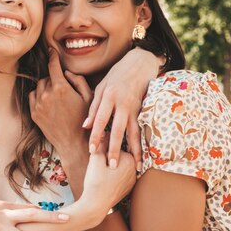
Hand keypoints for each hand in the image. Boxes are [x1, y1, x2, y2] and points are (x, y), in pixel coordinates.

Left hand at [29, 49, 91, 152]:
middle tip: (64, 88)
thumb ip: (78, 80)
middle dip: (54, 79)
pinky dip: (39, 96)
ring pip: (39, 86)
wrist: (75, 144)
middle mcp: (47, 95)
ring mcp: (38, 105)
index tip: (51, 51)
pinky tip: (49, 102)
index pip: (53, 66)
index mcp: (61, 88)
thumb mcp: (88, 97)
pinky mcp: (34, 114)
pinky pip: (33, 97)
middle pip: (47, 77)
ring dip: (46, 87)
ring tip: (57, 96)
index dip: (53, 57)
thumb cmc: (85, 120)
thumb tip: (67, 72)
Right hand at [80, 140, 135, 219]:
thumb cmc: (96, 182)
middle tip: (98, 164)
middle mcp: (135, 169)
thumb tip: (104, 133)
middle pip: (119, 156)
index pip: (116, 146)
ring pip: (120, 166)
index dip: (104, 148)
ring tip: (101, 172)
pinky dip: (114, 175)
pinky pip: (121, 176)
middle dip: (109, 156)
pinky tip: (105, 179)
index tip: (97, 150)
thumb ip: (101, 144)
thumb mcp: (96, 159)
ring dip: (112, 165)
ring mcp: (132, 180)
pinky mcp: (127, 188)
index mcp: (129, 160)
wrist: (95, 206)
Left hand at [83, 48, 162, 170]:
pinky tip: (144, 156)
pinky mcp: (144, 110)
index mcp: (109, 96)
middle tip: (112, 165)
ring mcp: (136, 107)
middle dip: (115, 148)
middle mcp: (123, 103)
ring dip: (135, 151)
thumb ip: (94, 107)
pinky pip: (143, 130)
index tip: (92, 150)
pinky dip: (143, 144)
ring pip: (135, 132)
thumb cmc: (116, 76)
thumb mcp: (101, 87)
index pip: (101, 119)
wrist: (140, 64)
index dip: (96, 135)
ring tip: (135, 167)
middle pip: (118, 129)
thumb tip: (86, 126)